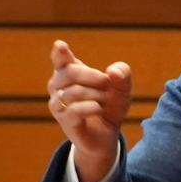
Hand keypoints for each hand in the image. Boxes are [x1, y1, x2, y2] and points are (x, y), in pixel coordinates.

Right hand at [47, 40, 131, 181]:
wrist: (107, 135)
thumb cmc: (110, 106)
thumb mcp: (122, 88)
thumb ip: (122, 74)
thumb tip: (112, 71)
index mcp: (69, 72)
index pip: (60, 59)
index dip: (59, 53)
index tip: (60, 46)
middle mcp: (58, 86)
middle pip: (69, 72)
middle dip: (93, 76)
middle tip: (108, 84)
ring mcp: (58, 104)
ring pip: (74, 91)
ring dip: (96, 95)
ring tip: (105, 101)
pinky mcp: (64, 121)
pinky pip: (74, 110)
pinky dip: (91, 107)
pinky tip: (98, 109)